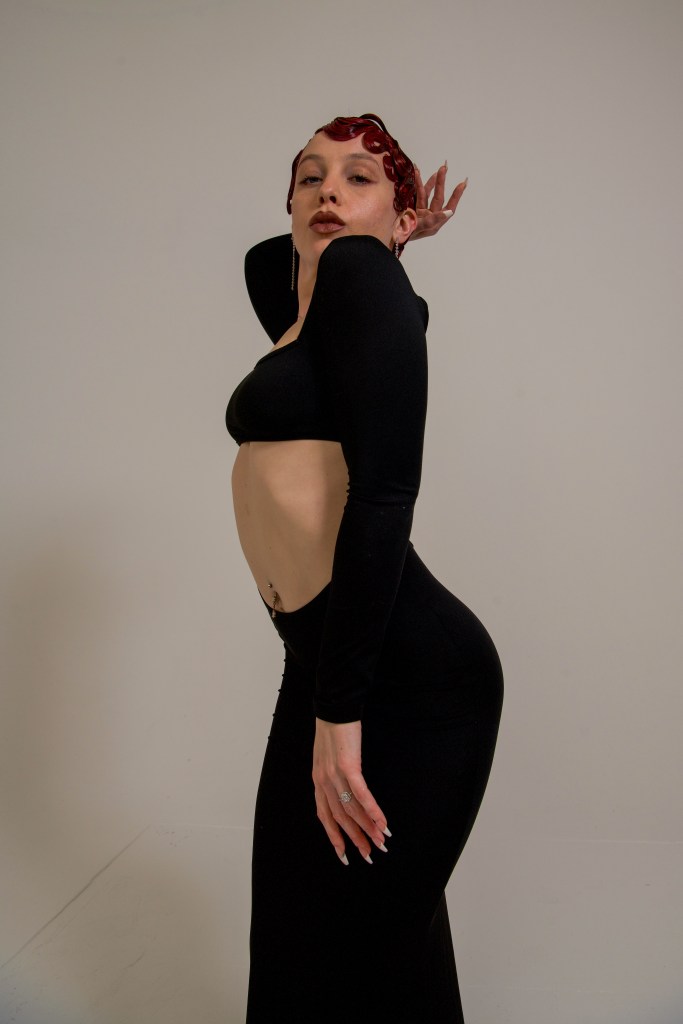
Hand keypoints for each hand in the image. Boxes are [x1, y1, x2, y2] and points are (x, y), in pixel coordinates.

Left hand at [312, 718, 390, 865]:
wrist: (334, 707)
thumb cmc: (334, 729)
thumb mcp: (327, 756)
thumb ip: (333, 774)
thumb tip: (345, 789)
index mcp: (318, 781)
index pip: (325, 816)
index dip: (335, 837)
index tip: (345, 855)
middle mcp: (324, 782)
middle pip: (341, 818)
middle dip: (356, 838)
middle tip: (371, 855)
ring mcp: (335, 775)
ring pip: (352, 810)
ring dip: (369, 828)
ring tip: (382, 842)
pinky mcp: (348, 766)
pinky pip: (361, 794)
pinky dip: (372, 810)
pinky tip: (382, 822)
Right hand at [410, 162, 467, 241]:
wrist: (388, 236)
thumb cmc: (402, 235)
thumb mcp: (418, 228)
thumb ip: (432, 220)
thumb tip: (449, 212)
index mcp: (434, 224)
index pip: (449, 208)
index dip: (456, 197)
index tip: (462, 184)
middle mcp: (430, 217)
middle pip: (438, 198)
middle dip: (441, 183)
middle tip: (444, 168)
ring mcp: (421, 212)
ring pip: (428, 194)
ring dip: (431, 181)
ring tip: (436, 168)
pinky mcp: (413, 207)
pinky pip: (418, 194)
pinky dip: (418, 184)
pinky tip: (418, 173)